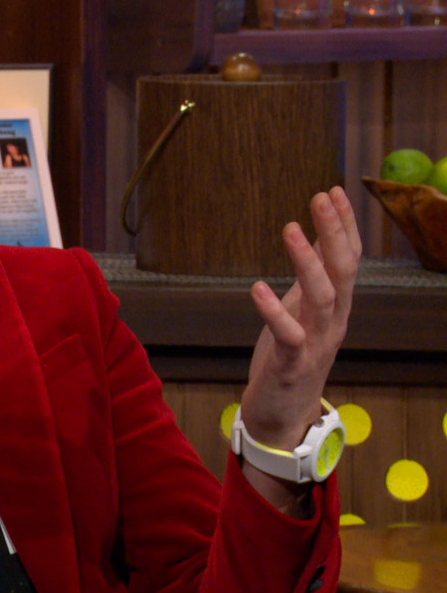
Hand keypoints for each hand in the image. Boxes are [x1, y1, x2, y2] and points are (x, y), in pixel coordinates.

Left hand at [239, 188, 360, 505]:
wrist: (282, 414)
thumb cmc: (290, 356)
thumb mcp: (303, 310)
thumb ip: (312, 277)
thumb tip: (315, 234)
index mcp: (337, 308)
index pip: (349, 260)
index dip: (344, 226)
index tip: (333, 190)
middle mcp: (334, 322)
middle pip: (342, 272)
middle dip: (334, 232)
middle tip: (320, 196)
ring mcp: (316, 344)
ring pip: (322, 298)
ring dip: (307, 262)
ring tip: (291, 229)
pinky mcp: (292, 364)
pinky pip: (288, 334)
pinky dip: (274, 310)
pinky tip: (257, 287)